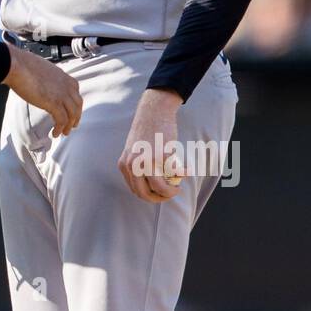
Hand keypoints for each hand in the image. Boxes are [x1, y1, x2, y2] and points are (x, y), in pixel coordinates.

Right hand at [3, 44, 82, 136]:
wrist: (17, 65)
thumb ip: (47, 78)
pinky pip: (62, 120)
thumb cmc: (23, 65)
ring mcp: (62, 94)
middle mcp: (66, 85)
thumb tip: (42, 82)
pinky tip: (55, 133)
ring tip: (64, 132)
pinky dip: (59, 128)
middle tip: (73, 125)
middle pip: (78, 104)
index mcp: (63, 76)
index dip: (75, 103)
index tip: (72, 110)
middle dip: (76, 116)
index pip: (76, 92)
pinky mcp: (54, 103)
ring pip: (73, 114)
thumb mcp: (42, 69)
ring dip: (69, 125)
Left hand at [116, 88, 183, 202]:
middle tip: (170, 194)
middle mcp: (133, 165)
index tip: (160, 194)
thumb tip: (150, 187)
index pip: (136, 191)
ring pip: (161, 188)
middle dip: (160, 198)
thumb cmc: (145, 131)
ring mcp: (148, 161)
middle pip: (146, 194)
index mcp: (124, 165)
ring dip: (171, 192)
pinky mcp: (162, 156)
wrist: (153, 112)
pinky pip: (175, 172)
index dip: (150, 196)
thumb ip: (137, 167)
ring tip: (178, 187)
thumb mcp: (133, 151)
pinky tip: (186, 170)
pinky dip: (183, 174)